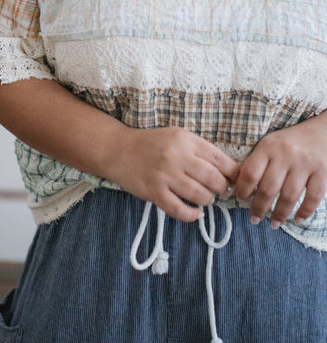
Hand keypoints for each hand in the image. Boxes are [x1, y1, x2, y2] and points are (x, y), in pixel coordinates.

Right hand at [108, 126, 239, 221]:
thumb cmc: (151, 143)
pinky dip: (192, 215)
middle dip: (222, 189)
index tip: (235, 180)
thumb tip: (227, 170)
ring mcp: (165, 176)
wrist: (118, 149)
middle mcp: (177, 156)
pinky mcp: (154, 192)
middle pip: (213, 179)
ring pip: (200, 195)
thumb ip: (199, 150)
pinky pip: (180, 210)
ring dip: (208, 200)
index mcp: (186, 140)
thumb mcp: (177, 136)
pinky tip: (195, 213)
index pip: (220, 160)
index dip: (233, 173)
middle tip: (220, 191)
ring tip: (205, 198)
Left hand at [234, 112, 326, 227]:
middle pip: (268, 188)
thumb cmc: (289, 142)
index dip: (242, 189)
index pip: (250, 172)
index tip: (240, 199)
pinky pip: (313, 197)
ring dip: (280, 214)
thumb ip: (257, 162)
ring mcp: (305, 164)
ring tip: (274, 223)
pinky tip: (297, 219)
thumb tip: (240, 187)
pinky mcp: (322, 171)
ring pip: (289, 196)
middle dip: (259, 208)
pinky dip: (305, 211)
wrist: (321, 131)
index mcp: (268, 147)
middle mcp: (285, 154)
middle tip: (254, 220)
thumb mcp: (269, 144)